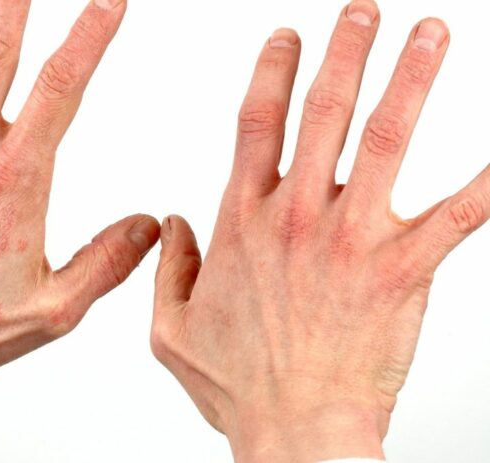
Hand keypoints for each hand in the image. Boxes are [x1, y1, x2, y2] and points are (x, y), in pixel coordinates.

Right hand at [151, 1, 487, 460]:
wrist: (295, 429)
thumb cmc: (239, 384)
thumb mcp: (170, 328)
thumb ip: (168, 269)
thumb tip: (174, 224)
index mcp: (243, 226)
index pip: (255, 126)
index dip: (271, 74)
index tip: (285, 39)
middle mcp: (296, 218)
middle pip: (324, 113)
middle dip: (345, 53)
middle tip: (361, 14)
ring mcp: (350, 240)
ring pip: (385, 140)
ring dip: (410, 80)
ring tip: (429, 34)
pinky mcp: (399, 271)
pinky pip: (456, 216)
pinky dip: (489, 180)